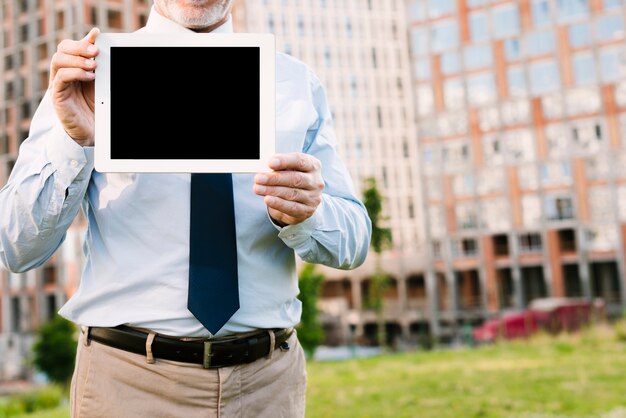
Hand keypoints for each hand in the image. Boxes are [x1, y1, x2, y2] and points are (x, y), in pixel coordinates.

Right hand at [49, 27, 99, 145]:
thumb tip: (101, 42)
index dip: (83, 40)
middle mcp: (63, 73)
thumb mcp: (101, 82)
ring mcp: (59, 84)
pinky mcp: (57, 95)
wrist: (93, 132)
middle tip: (96, 52)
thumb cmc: (98, 107)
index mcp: (73, 68)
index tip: (98, 35)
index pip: (71, 46)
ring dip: (77, 60)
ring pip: (58, 60)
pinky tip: (90, 77)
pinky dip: (75, 73)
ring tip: (94, 65)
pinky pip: (60, 77)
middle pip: (62, 49)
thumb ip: (99, 64)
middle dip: (80, 47)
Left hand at [254, 153, 323, 225]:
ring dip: (272, 190)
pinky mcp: (307, 210)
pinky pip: (292, 207)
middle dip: (275, 178)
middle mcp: (316, 181)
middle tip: (258, 178)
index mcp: (313, 166)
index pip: (300, 161)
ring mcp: (313, 197)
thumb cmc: (292, 180)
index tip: (270, 163)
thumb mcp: (288, 169)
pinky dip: (278, 203)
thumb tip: (264, 168)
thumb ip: (280, 167)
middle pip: (295, 178)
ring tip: (258, 188)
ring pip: (292, 193)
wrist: (300, 201)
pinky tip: (267, 199)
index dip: (285, 161)